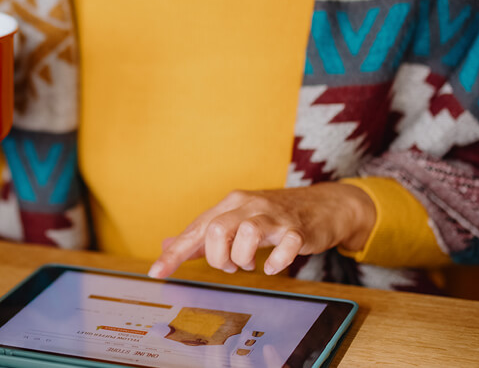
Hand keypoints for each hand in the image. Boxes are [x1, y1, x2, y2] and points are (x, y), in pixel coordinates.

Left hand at [147, 182, 375, 278]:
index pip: (196, 229)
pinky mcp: (297, 230)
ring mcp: (274, 216)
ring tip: (248, 263)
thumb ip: (203, 235)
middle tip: (230, 266)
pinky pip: (285, 246)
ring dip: (242, 258)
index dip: (176, 253)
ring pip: (246, 234)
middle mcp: (249, 205)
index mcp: (230, 204)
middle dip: (218, 258)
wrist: (321, 205)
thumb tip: (168, 246)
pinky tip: (272, 266)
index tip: (157, 273)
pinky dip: (275, 261)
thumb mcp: (235, 220)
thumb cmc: (272, 216)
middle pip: (217, 230)